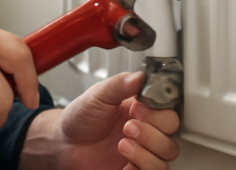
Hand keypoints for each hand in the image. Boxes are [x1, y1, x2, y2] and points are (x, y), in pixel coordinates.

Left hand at [55, 72, 178, 169]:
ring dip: (146, 153)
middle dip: (151, 132)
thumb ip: (119, 85)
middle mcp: (146, 131)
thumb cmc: (81, 118)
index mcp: (141, 109)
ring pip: (166, 157)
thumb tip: (140, 76)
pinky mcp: (135, 169)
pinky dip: (139, 169)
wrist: (64, 144)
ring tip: (122, 144)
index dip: (157, 112)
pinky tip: (124, 162)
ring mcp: (142, 152)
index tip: (136, 108)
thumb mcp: (98, 95)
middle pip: (171, 135)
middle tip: (127, 127)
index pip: (168, 111)